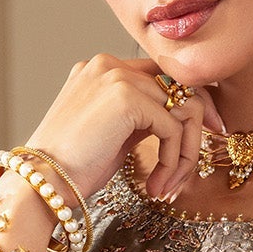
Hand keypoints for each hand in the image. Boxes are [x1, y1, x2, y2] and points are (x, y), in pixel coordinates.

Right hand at [22, 53, 224, 203]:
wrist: (43, 181)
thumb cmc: (74, 166)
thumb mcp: (114, 132)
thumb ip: (144, 116)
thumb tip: (184, 119)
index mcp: (104, 68)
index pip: (164, 75)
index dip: (192, 103)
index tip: (209, 132)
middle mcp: (110, 64)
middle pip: (180, 87)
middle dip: (197, 130)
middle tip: (194, 166)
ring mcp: (118, 77)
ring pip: (183, 109)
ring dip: (184, 155)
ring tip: (168, 187)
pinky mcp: (126, 97)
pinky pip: (173, 128)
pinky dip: (173, 161)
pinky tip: (156, 187)